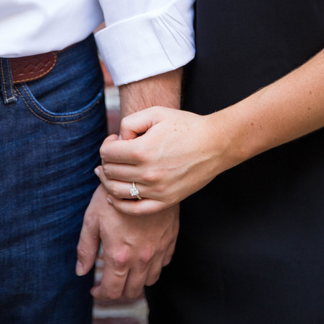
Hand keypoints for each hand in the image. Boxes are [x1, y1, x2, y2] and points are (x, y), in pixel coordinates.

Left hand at [76, 185, 178, 299]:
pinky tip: (141, 257)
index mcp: (119, 256)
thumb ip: (85, 249)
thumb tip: (81, 272)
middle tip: (107, 283)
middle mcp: (142, 258)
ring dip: (136, 282)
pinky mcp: (170, 241)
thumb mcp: (91, 220)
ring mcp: (159, 251)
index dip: (101, 294)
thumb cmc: (110, 196)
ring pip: (149, 281)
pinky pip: (163, 265)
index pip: (112, 291)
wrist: (140, 177)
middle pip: (132, 291)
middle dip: (117, 292)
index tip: (94, 290)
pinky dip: (151, 267)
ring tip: (124, 272)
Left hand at [96, 107, 230, 214]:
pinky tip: (112, 196)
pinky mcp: (166, 200)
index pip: (106, 153)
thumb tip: (118, 140)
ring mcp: (157, 190)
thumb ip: (129, 123)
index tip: (116, 140)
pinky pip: (134, 209)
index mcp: (142, 151)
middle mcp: (147, 173)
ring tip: (109, 172)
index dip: (107, 144)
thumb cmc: (186, 125)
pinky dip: (118, 204)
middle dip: (107, 160)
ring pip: (116, 191)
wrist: (216, 144)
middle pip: (110, 171)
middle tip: (115, 154)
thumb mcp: (155, 113)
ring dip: (107, 180)